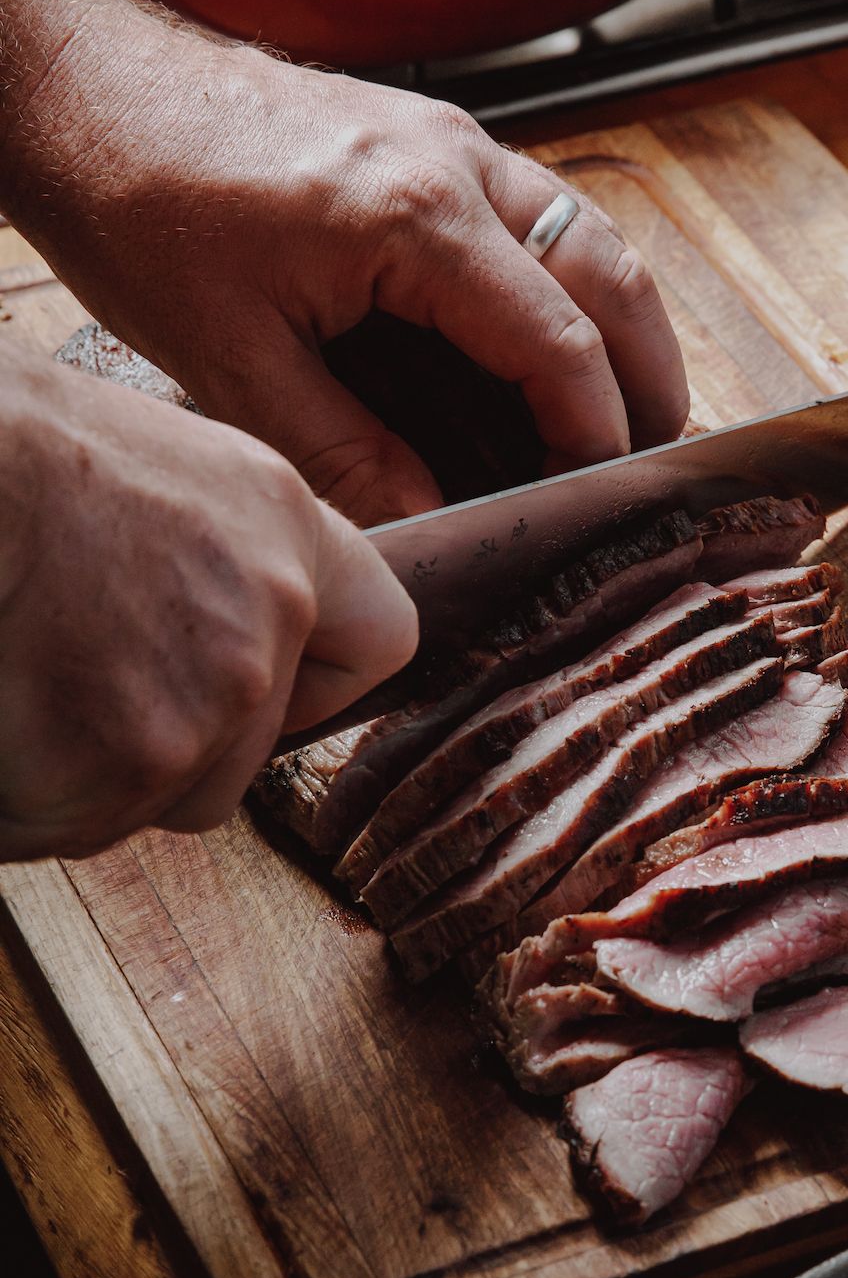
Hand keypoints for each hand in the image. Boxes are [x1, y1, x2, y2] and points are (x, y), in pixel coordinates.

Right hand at [0, 352, 417, 859]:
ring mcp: (211, 697)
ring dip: (90, 777)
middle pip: (246, 754)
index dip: (319, 682)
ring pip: (160, 799)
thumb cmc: (16, 455)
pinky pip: (77, 822)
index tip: (263, 683)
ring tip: (26, 688)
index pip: (380, 637)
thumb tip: (202, 626)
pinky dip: (28, 798)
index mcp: (282, 528)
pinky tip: (3, 722)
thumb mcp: (155, 470)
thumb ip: (217, 557)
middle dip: (167, 748)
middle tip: (76, 683)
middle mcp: (271, 617)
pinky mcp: (134, 761)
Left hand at [7, 14, 688, 524]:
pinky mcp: (424, 133)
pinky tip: (550, 330)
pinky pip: (536, 205)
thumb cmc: (140, 204)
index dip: (593, 429)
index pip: (556, 342)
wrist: (86, 87)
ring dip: (621, 317)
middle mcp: (454, 163)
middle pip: (610, 272)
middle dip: (649, 371)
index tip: (599, 491)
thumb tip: (429, 522)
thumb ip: (343, 455)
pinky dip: (569, 274)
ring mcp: (447, 137)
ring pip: (586, 231)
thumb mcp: (230, 363)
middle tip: (659, 453)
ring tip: (629, 402)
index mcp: (415, 220)